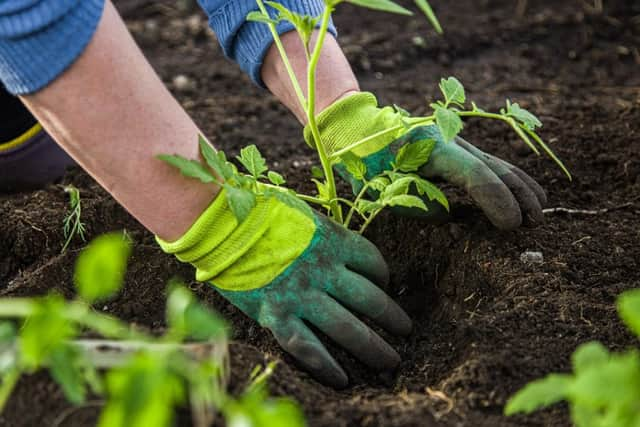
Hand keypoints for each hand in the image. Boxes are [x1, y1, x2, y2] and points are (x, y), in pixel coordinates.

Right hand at [158, 186, 410, 387]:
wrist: (218, 223)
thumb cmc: (257, 210)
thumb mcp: (301, 213)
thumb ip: (322, 231)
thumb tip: (335, 244)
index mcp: (332, 240)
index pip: (372, 261)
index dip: (383, 275)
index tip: (384, 284)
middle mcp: (324, 270)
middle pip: (369, 299)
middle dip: (392, 317)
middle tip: (406, 330)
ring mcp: (302, 295)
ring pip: (347, 328)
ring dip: (373, 346)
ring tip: (391, 361)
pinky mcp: (277, 315)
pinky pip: (309, 347)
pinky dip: (328, 366)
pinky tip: (343, 380)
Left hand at [305, 92, 546, 229]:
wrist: (358, 127)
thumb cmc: (364, 160)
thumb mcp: (381, 187)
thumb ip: (416, 203)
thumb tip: (449, 214)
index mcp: (432, 148)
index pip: (474, 175)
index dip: (496, 200)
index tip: (511, 225)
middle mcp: (450, 140)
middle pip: (494, 167)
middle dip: (518, 195)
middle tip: (534, 223)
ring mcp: (455, 141)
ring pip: (496, 163)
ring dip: (520, 186)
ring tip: (540, 210)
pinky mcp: (455, 147)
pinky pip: (487, 163)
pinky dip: (508, 178)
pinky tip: (523, 192)